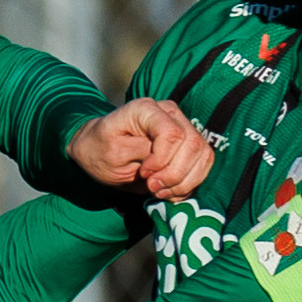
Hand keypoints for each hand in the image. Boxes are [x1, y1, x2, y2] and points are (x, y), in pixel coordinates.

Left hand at [68, 97, 218, 204]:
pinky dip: (189, 184)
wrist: (98, 150)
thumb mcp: (112, 152)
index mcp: (147, 109)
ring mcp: (182, 127)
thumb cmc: (101, 149)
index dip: (162, 160)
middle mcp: (170, 113)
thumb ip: (140, 152)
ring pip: (203, 156)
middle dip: (175, 175)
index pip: (172, 133)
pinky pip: (203, 165)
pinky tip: (169, 191)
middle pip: (193, 145)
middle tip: (153, 188)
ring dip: (184, 181)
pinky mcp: (188, 145)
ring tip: (160, 192)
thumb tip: (162, 163)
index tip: (143, 173)